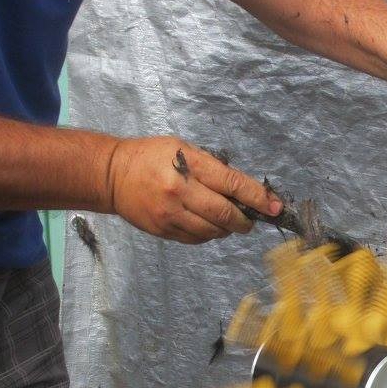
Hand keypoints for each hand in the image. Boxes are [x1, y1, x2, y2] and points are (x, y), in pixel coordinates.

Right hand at [105, 137, 281, 243]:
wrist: (111, 175)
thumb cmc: (151, 156)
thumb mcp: (183, 149)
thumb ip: (212, 168)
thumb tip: (243, 190)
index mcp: (189, 166)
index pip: (232, 183)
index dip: (257, 197)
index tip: (275, 207)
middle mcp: (180, 191)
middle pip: (225, 213)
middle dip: (245, 220)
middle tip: (251, 220)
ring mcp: (171, 214)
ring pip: (213, 231)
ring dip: (228, 229)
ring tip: (229, 221)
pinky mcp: (164, 230)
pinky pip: (197, 238)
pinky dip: (209, 234)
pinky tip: (208, 225)